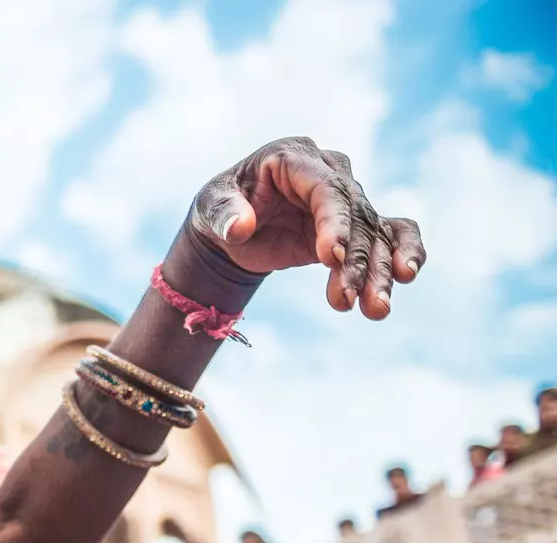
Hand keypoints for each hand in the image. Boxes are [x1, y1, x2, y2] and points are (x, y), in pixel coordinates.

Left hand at [187, 137, 423, 318]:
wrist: (231, 226)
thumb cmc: (219, 209)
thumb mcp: (209, 207)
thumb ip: (224, 214)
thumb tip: (239, 229)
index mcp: (294, 157)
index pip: (326, 190)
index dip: (333, 223)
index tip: (332, 259)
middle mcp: (329, 172)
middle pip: (356, 216)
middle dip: (357, 261)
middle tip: (353, 299)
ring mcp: (346, 199)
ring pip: (375, 233)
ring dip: (379, 272)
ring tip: (376, 309)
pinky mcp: (355, 225)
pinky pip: (391, 233)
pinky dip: (405, 251)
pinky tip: (408, 275)